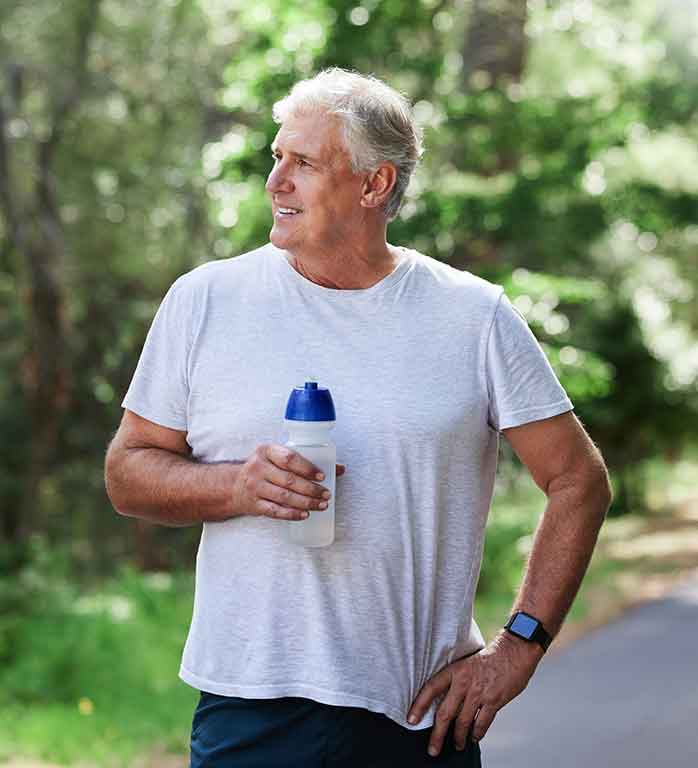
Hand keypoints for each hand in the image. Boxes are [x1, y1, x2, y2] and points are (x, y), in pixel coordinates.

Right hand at [232, 443, 344, 520]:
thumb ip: (306, 461)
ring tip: (321, 505)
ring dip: (306, 503)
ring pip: (284, 497)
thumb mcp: (278, 458)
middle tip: (326, 494)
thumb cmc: (265, 469)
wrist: (235, 486)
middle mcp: (258, 467)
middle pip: (289, 480)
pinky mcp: (254, 504)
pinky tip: (305, 514)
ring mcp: (255, 487)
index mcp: (266, 451)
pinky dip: (292, 514)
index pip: (289, 458)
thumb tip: (339, 469)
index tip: (322, 476)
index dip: (307, 468)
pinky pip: (275, 511)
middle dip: (311, 489)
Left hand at [407, 632, 543, 756]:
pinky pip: (482, 723)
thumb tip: (447, 700)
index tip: (411, 720)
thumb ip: (457, 680)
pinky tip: (474, 737)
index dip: (419, 705)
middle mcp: (464, 682)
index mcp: (455, 671)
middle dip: (437, 734)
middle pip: (445, 713)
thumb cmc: (489, 657)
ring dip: (458, 737)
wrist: (514, 651)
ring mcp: (479, 693)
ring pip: (463, 722)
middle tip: (432, 749)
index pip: (431, 689)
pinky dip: (477, 733)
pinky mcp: (494, 700)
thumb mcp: (467, 663)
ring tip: (457, 744)